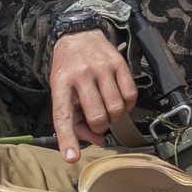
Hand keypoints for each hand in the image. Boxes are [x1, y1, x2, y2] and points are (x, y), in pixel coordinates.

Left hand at [49, 29, 136, 161]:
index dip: (68, 139)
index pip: (63, 116)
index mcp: (61, 84)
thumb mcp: (62, 91)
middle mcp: (81, 74)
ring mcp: (101, 68)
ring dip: (115, 117)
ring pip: (116, 108)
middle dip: (100, 127)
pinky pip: (130, 95)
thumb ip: (75, 120)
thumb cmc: (68, 70)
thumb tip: (97, 140)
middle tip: (97, 120)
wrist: (78, 34)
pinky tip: (120, 101)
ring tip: (108, 110)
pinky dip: (128, 106)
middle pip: (97, 117)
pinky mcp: (118, 63)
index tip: (71, 157)